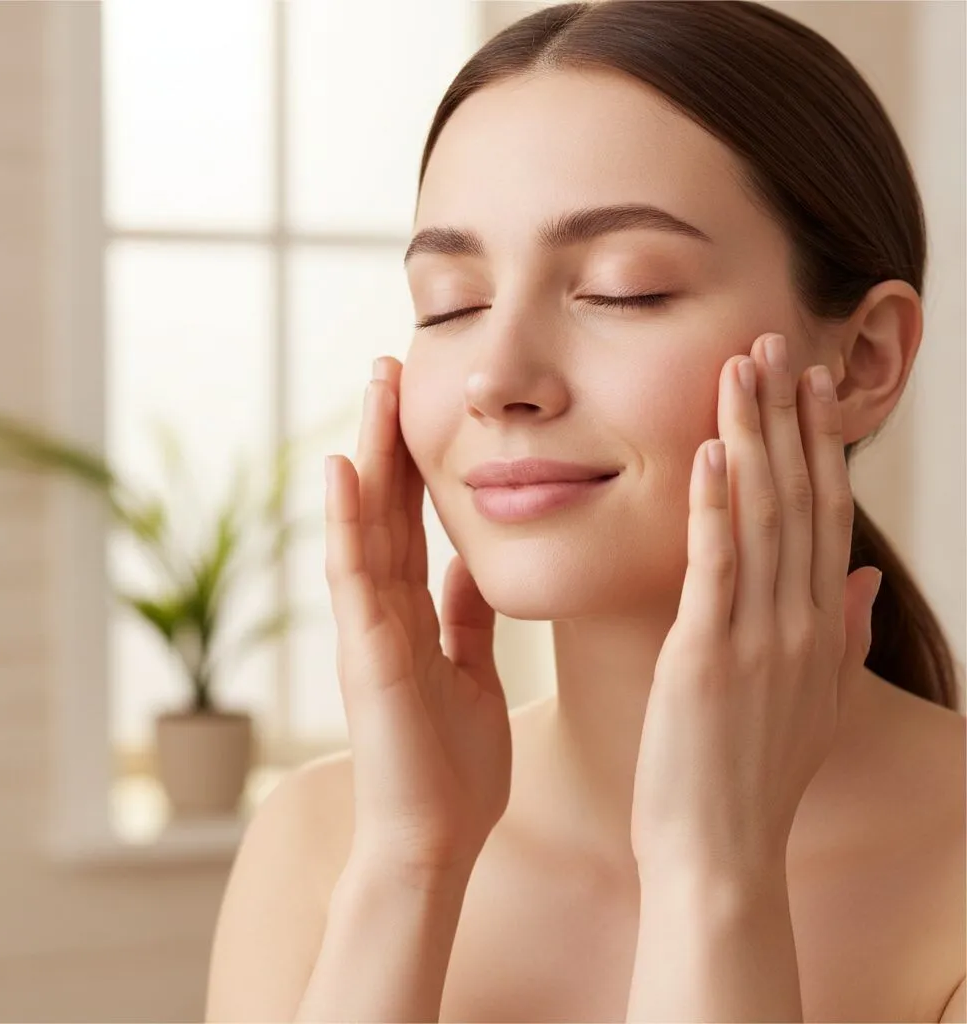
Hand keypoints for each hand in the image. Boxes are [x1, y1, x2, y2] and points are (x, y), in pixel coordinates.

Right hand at [324, 356, 511, 886]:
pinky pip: (353, 576)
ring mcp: (369, 627)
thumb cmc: (453, 764)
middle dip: (390, 435)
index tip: (428, 403)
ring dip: (369, 452)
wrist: (435, 838)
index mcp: (415, 613)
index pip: (412, 520)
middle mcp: (385, 609)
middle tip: (393, 365)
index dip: (417, 461)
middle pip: (386, 506)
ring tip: (375, 386)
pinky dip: (346, 521)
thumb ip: (464, 616)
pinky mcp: (365, 652)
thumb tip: (469, 566)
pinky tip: (345, 467)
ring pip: (365, 524)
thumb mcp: (470, 670)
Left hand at [630, 332, 881, 876]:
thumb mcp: (814, 703)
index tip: (811, 385)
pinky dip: (714, 506)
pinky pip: (715, 567)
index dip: (819, 445)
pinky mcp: (707, 658)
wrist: (720, 855)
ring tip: (744, 369)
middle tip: (777, 343)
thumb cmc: (753, 777)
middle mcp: (801, 624)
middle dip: (789, 418)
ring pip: (762, 518)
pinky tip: (710, 451)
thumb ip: (841, 634)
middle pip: (799, 499)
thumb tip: (858, 573)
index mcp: (820, 629)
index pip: (823, 516)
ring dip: (754, 437)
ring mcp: (758, 639)